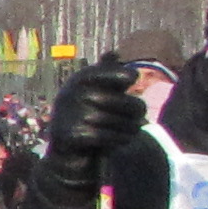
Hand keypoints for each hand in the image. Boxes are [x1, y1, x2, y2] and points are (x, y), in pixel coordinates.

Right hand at [44, 62, 145, 189]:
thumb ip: (105, 74)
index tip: (133, 80)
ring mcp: (70, 115)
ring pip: (114, 120)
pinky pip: (106, 136)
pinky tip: (123, 141)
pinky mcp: (72, 135)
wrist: (67, 155)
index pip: (105, 72)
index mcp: (77, 81)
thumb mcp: (94, 94)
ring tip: (134, 129)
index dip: (122, 75)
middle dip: (135, 109)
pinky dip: (119, 140)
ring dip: (130, 127)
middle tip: (141, 117)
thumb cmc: (87, 119)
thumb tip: (114, 53)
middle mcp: (70, 94)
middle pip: (117, 100)